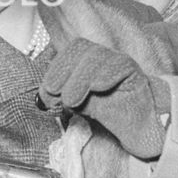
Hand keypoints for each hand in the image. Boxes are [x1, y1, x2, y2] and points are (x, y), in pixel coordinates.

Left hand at [38, 39, 168, 159]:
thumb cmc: (108, 114)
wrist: (136, 130)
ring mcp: (119, 61)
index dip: (54, 70)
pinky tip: (96, 88)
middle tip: (56, 95)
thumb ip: (61, 94)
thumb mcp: (78, 103)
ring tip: (72, 101)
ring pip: (97, 55)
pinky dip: (104, 74)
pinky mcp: (134, 71)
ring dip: (79, 78)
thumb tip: (41, 97)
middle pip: (80, 47)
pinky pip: (120, 64)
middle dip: (63, 71)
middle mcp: (103, 56)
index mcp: (87, 59)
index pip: (68, 51)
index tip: (45, 98)